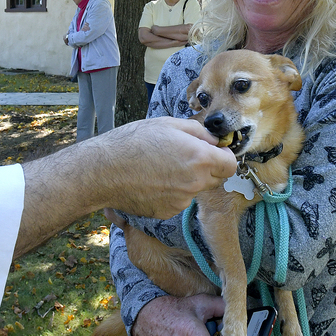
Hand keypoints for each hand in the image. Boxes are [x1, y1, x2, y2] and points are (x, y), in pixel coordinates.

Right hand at [12, 117, 235, 257]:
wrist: (103, 171)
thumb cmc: (133, 142)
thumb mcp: (169, 124)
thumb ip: (199, 132)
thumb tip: (214, 140)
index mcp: (200, 158)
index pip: (231, 164)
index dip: (224, 156)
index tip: (213, 151)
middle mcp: (195, 183)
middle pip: (216, 178)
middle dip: (207, 167)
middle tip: (184, 155)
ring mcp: (181, 200)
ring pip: (195, 189)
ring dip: (187, 179)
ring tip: (161, 167)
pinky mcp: (167, 212)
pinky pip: (178, 200)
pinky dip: (171, 192)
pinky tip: (152, 180)